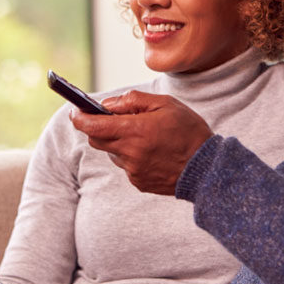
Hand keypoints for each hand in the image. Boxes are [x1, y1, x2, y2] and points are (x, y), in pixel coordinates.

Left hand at [70, 90, 213, 194]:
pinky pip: (125, 166)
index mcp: (135, 131)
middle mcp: (130, 153)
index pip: (93, 126)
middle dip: (97, 128)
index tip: (75, 111)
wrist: (208, 168)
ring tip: (142, 136)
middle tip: (109, 119)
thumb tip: (107, 104)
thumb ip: (132, 101)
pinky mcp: (139, 182)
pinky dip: (130, 156)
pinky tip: (151, 151)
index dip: (80, 118)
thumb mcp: (165, 104)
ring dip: (118, 142)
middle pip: (97, 140)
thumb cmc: (189, 131)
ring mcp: (133, 170)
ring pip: (112, 153)